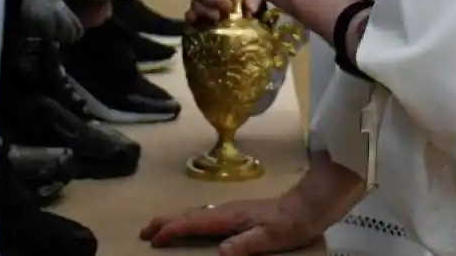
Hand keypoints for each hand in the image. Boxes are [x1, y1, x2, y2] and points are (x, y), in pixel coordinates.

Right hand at [140, 196, 322, 255]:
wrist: (310, 205)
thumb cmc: (292, 223)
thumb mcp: (272, 238)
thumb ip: (247, 245)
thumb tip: (220, 253)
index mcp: (230, 216)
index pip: (194, 220)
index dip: (171, 229)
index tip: (152, 239)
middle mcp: (227, 210)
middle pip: (190, 213)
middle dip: (165, 221)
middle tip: (144, 233)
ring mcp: (233, 211)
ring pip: (197, 214)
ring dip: (176, 221)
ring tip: (160, 231)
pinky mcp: (239, 215)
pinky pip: (206, 217)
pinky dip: (190, 222)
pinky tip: (192, 228)